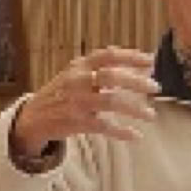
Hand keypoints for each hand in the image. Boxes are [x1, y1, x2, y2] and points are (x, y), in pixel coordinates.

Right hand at [12, 46, 159, 156]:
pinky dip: (122, 131)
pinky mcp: (76, 122)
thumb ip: (102, 67)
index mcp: (80, 66)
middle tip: (156, 87)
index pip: (108, 55)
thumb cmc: (62, 93)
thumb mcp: (76, 73)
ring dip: (135, 108)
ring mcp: (77, 102)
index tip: (151, 60)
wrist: (34, 117)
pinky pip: (104, 126)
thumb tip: (136, 60)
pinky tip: (136, 135)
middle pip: (112, 76)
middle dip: (137, 81)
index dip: (131, 56)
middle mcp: (78, 81)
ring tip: (151, 115)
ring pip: (111, 101)